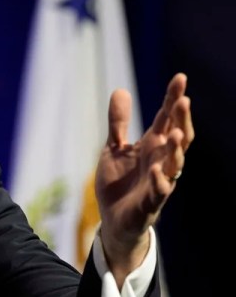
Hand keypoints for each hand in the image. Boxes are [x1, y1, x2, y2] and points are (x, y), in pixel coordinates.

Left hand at [95, 73, 193, 279]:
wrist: (113, 220)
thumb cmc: (119, 182)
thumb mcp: (114, 148)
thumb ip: (118, 123)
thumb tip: (121, 90)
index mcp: (152, 146)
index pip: (166, 118)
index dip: (173, 99)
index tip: (180, 77)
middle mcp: (160, 161)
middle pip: (177, 137)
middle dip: (180, 120)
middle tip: (183, 100)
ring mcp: (158, 181)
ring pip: (174, 164)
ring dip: (175, 149)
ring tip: (172, 132)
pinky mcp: (150, 202)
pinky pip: (159, 192)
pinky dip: (160, 182)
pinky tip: (157, 171)